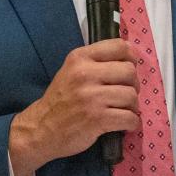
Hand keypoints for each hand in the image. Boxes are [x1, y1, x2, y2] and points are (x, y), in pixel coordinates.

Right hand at [8, 39, 137, 175]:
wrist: (42, 128)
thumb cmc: (61, 99)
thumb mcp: (71, 71)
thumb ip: (95, 62)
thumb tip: (130, 58)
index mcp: (80, 58)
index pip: (119, 46)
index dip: (131, 57)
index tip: (129, 67)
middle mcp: (85, 74)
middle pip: (129, 71)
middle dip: (133, 84)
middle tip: (125, 94)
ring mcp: (91, 97)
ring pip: (131, 95)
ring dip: (132, 106)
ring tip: (123, 110)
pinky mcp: (97, 119)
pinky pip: (129, 118)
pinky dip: (132, 123)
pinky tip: (124, 124)